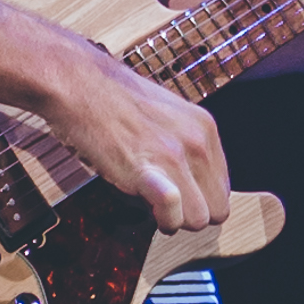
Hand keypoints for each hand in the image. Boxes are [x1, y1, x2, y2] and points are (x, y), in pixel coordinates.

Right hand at [41, 42, 230, 233]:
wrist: (79, 83)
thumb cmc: (114, 99)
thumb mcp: (167, 114)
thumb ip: (186, 144)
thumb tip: (191, 183)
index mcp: (204, 126)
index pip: (223, 189)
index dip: (199, 200)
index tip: (180, 198)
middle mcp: (196, 140)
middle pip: (217, 209)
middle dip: (190, 215)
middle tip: (165, 206)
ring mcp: (174, 155)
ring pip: (198, 220)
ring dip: (174, 221)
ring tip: (151, 204)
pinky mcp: (147, 169)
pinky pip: (173, 208)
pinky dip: (163, 218)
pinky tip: (147, 206)